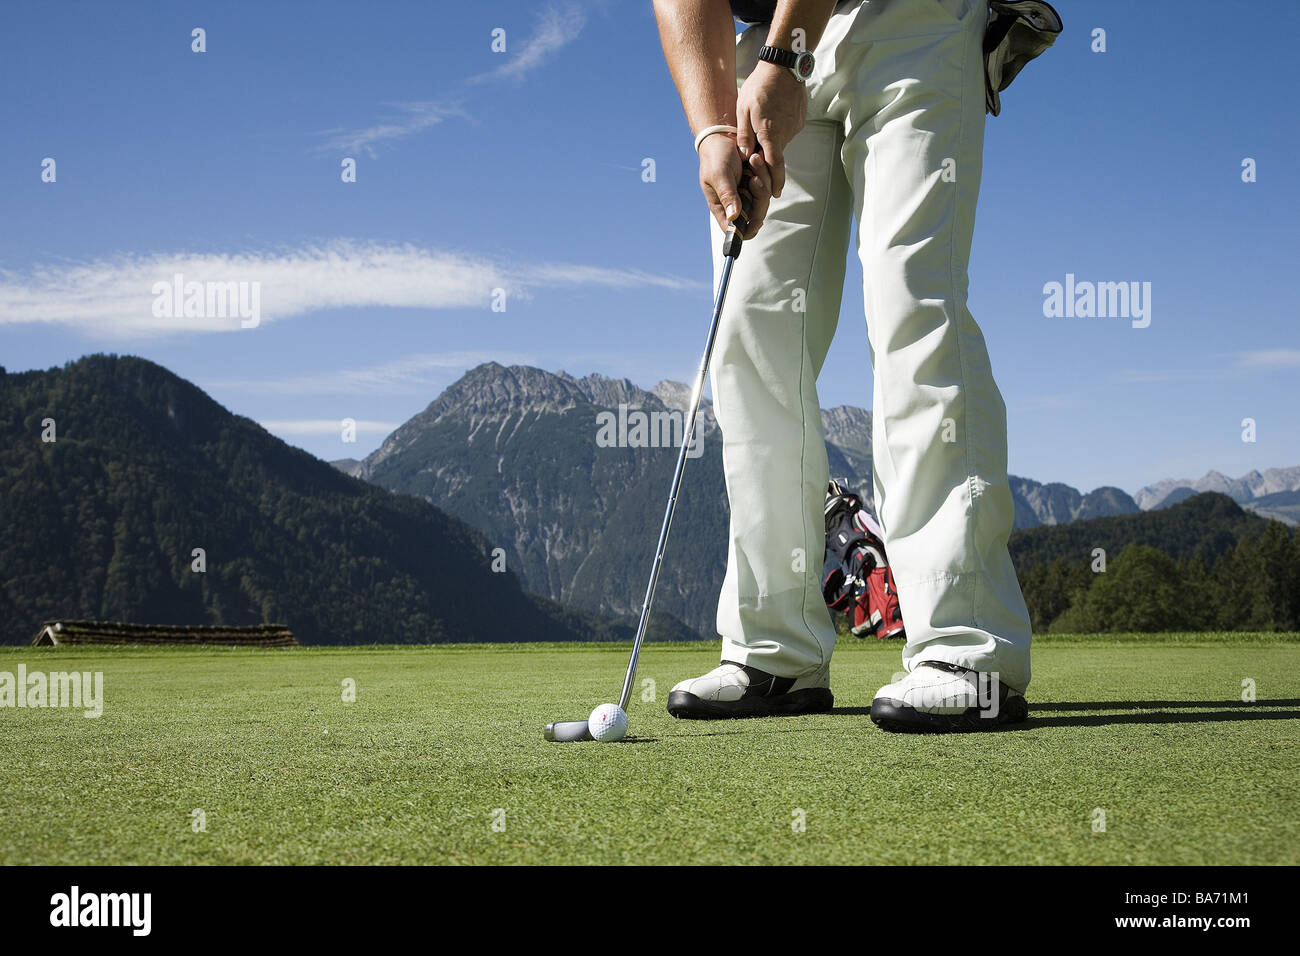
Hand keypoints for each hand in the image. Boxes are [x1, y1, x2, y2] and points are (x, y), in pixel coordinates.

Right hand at [698, 134, 772, 239]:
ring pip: (764, 199)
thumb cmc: (716, 156)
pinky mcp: (756, 184)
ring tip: (753, 159)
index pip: (734, 230)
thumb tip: (734, 217)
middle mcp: (735, 204)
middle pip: (755, 216)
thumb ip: (727, 195)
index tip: (755, 221)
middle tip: (753, 178)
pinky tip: (756, 158)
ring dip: (762, 179)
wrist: (723, 136)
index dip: (746, 231)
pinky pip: (768, 185)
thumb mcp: (719, 175)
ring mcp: (747, 194)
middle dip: (759, 196)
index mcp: (721, 207)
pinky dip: (765, 172)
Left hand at [735, 60, 805, 198]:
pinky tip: (773, 116)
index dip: (775, 182)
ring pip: (782, 142)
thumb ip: (744, 136)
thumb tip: (743, 157)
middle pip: (777, 155)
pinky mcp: (799, 120)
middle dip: (769, 161)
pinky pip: (787, 131)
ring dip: (772, 141)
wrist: (784, 66)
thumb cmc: (760, 86)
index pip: (775, 166)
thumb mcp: (743, 110)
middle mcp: (786, 133)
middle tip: (759, 158)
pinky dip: (779, 130)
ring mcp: (795, 126)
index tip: (775, 194)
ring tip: (762, 126)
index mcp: (770, 134)